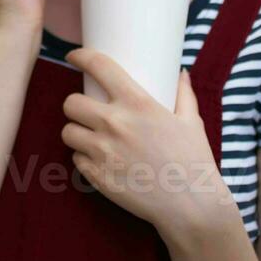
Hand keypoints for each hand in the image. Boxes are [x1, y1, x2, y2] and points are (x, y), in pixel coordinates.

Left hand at [61, 51, 237, 236]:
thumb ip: (183, 95)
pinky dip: (83, 157)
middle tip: (85, 110)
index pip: (98, 66)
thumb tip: (181, 73)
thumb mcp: (191, 122)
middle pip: (71, 102)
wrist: (190, 205)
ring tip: (88, 135)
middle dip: (75, 105)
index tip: (73, 56)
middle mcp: (115, 123)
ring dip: (76, 131)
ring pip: (68, 131)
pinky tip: (97, 159)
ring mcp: (103, 151)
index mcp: (137, 103)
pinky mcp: (97, 176)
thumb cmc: (193, 160)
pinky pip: (75, 158)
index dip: (80, 56)